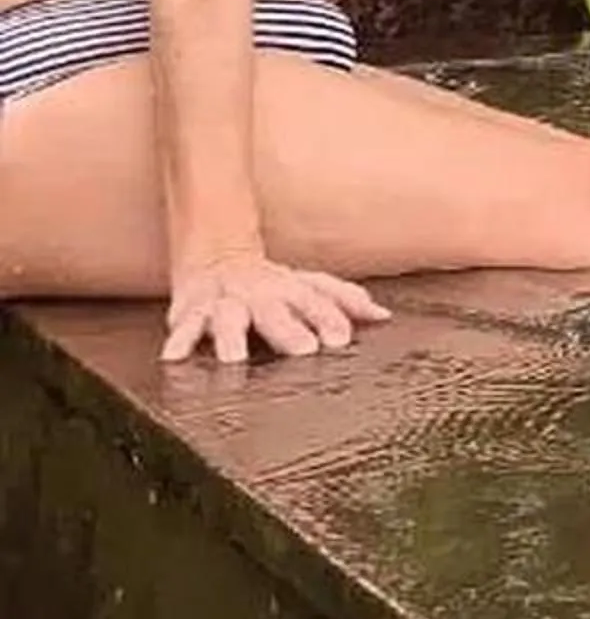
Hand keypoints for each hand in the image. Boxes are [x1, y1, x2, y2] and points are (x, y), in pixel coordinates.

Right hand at [163, 257, 389, 365]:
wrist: (218, 258)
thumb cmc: (273, 286)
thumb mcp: (309, 288)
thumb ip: (344, 301)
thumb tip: (385, 317)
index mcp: (292, 288)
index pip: (316, 299)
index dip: (330, 316)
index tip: (343, 339)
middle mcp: (261, 293)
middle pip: (277, 309)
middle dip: (290, 329)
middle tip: (304, 351)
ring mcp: (226, 301)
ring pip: (230, 317)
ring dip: (232, 338)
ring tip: (235, 360)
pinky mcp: (192, 311)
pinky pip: (185, 326)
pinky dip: (180, 340)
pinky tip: (175, 357)